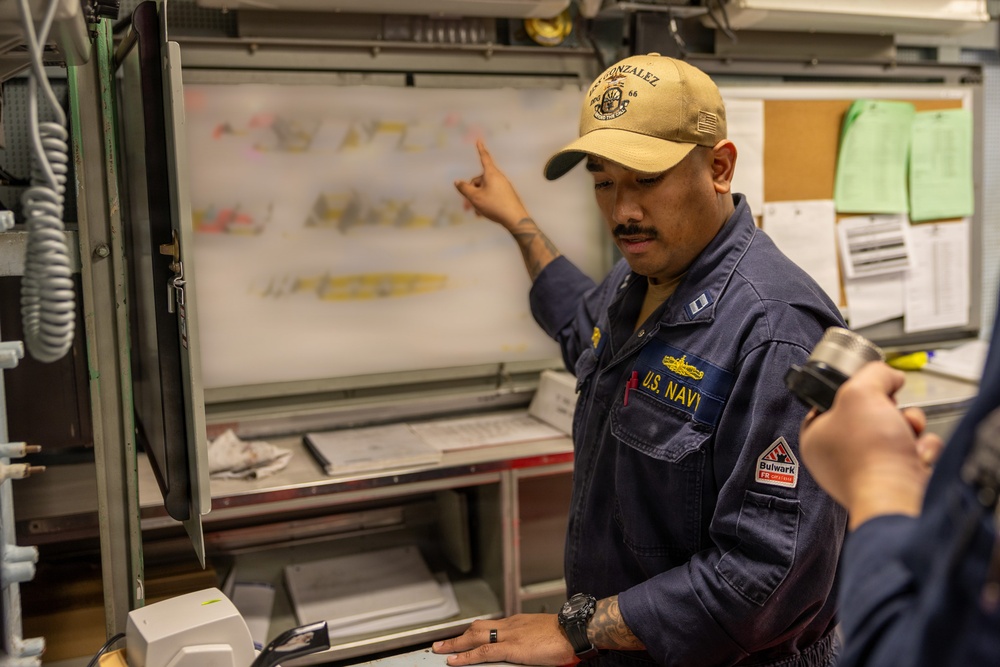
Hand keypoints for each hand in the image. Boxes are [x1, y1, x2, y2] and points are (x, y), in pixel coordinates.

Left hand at [432, 615, 576, 665]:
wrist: (574, 631)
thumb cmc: (565, 635)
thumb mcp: (542, 635)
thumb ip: (529, 641)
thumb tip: (527, 650)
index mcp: (517, 622)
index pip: (489, 626)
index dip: (473, 632)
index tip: (464, 637)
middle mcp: (510, 626)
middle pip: (477, 628)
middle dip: (458, 637)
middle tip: (442, 643)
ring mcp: (509, 636)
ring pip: (474, 637)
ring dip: (455, 644)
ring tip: (441, 651)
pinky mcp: (512, 648)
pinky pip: (483, 652)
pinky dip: (466, 656)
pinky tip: (455, 660)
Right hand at [455, 140, 531, 229]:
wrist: (515, 219)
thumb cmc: (494, 205)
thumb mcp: (475, 197)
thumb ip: (464, 189)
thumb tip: (458, 182)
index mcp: (491, 174)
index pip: (484, 158)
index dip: (480, 149)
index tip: (479, 140)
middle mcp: (498, 178)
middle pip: (480, 180)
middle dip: (472, 191)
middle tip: (468, 205)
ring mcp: (504, 186)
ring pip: (485, 189)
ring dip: (478, 199)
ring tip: (477, 212)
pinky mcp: (506, 195)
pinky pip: (492, 195)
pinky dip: (486, 202)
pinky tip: (483, 214)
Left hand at [799, 361, 943, 529]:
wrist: (898, 496)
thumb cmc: (869, 453)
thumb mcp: (861, 391)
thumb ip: (874, 373)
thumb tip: (889, 376)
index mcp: (816, 438)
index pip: (832, 404)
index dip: (854, 391)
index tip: (867, 388)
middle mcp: (838, 458)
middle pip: (870, 415)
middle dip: (891, 409)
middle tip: (891, 411)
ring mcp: (867, 472)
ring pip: (896, 431)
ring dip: (911, 426)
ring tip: (908, 434)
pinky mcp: (895, 482)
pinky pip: (914, 452)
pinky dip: (922, 450)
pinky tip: (917, 457)